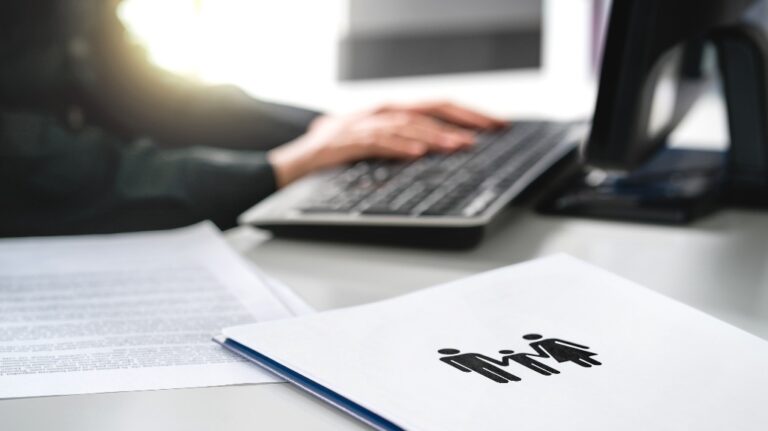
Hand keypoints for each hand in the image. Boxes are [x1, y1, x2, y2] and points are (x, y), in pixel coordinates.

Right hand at [268, 102, 504, 187]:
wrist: (293, 163)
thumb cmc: (335, 155)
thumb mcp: (374, 144)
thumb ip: (403, 143)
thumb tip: (439, 150)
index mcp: (390, 113)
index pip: (437, 107)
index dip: (468, 113)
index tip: (496, 124)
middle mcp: (380, 112)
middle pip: (429, 108)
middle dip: (463, 118)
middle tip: (491, 130)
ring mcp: (362, 124)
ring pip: (407, 124)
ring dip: (436, 135)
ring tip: (460, 146)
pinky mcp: (346, 141)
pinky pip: (377, 141)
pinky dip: (399, 145)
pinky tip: (418, 153)